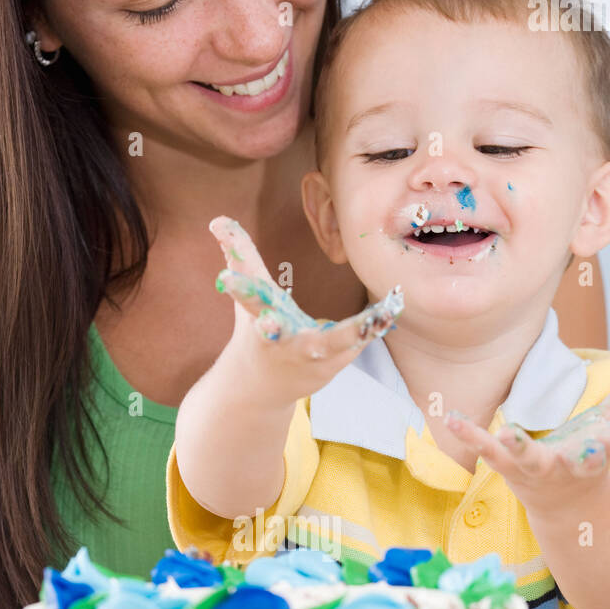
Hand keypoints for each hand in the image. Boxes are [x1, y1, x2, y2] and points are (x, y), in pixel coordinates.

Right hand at [210, 215, 402, 406]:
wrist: (259, 389)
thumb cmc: (253, 331)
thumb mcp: (246, 295)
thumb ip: (239, 256)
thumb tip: (217, 219)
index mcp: (255, 319)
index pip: (245, 299)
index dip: (236, 287)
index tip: (225, 278)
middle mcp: (277, 342)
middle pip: (276, 333)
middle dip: (272, 329)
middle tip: (270, 323)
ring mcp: (303, 358)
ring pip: (329, 345)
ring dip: (352, 332)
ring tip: (381, 310)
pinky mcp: (327, 367)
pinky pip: (353, 345)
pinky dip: (370, 328)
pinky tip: (392, 308)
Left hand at [442, 359, 609, 510]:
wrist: (563, 510)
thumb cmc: (588, 459)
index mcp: (600, 455)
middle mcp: (571, 466)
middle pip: (581, 460)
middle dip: (586, 455)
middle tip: (590, 448)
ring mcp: (538, 470)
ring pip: (528, 460)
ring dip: (517, 447)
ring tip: (506, 432)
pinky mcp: (509, 469)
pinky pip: (487, 452)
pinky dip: (469, 434)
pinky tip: (450, 417)